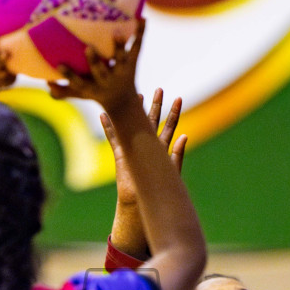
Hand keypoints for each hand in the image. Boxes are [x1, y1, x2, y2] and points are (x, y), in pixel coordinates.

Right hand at [48, 18, 145, 113]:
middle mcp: (107, 79)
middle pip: (100, 71)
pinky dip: (140, 33)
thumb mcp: (79, 93)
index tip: (59, 65)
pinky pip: (137, 47)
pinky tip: (142, 18)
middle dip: (94, 61)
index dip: (69, 75)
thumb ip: (62, 91)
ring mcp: (121, 70)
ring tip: (117, 32)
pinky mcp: (132, 62)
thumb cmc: (95, 92)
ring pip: (120, 58)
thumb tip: (47, 83)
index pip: (78, 82)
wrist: (123, 100)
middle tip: (88, 48)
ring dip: (119, 46)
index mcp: (93, 87)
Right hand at [102, 87, 186, 206]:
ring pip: (134, 124)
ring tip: (137, 95)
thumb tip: (185, 136)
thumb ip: (178, 154)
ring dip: (135, 110)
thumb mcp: (171, 171)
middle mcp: (147, 145)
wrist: (140, 200)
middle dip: (156, 105)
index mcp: (161, 148)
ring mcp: (133, 147)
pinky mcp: (120, 153)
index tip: (179, 98)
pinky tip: (104, 114)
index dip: (174, 113)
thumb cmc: (157, 189)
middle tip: (160, 89)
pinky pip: (113, 136)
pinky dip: (108, 126)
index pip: (170, 126)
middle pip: (152, 120)